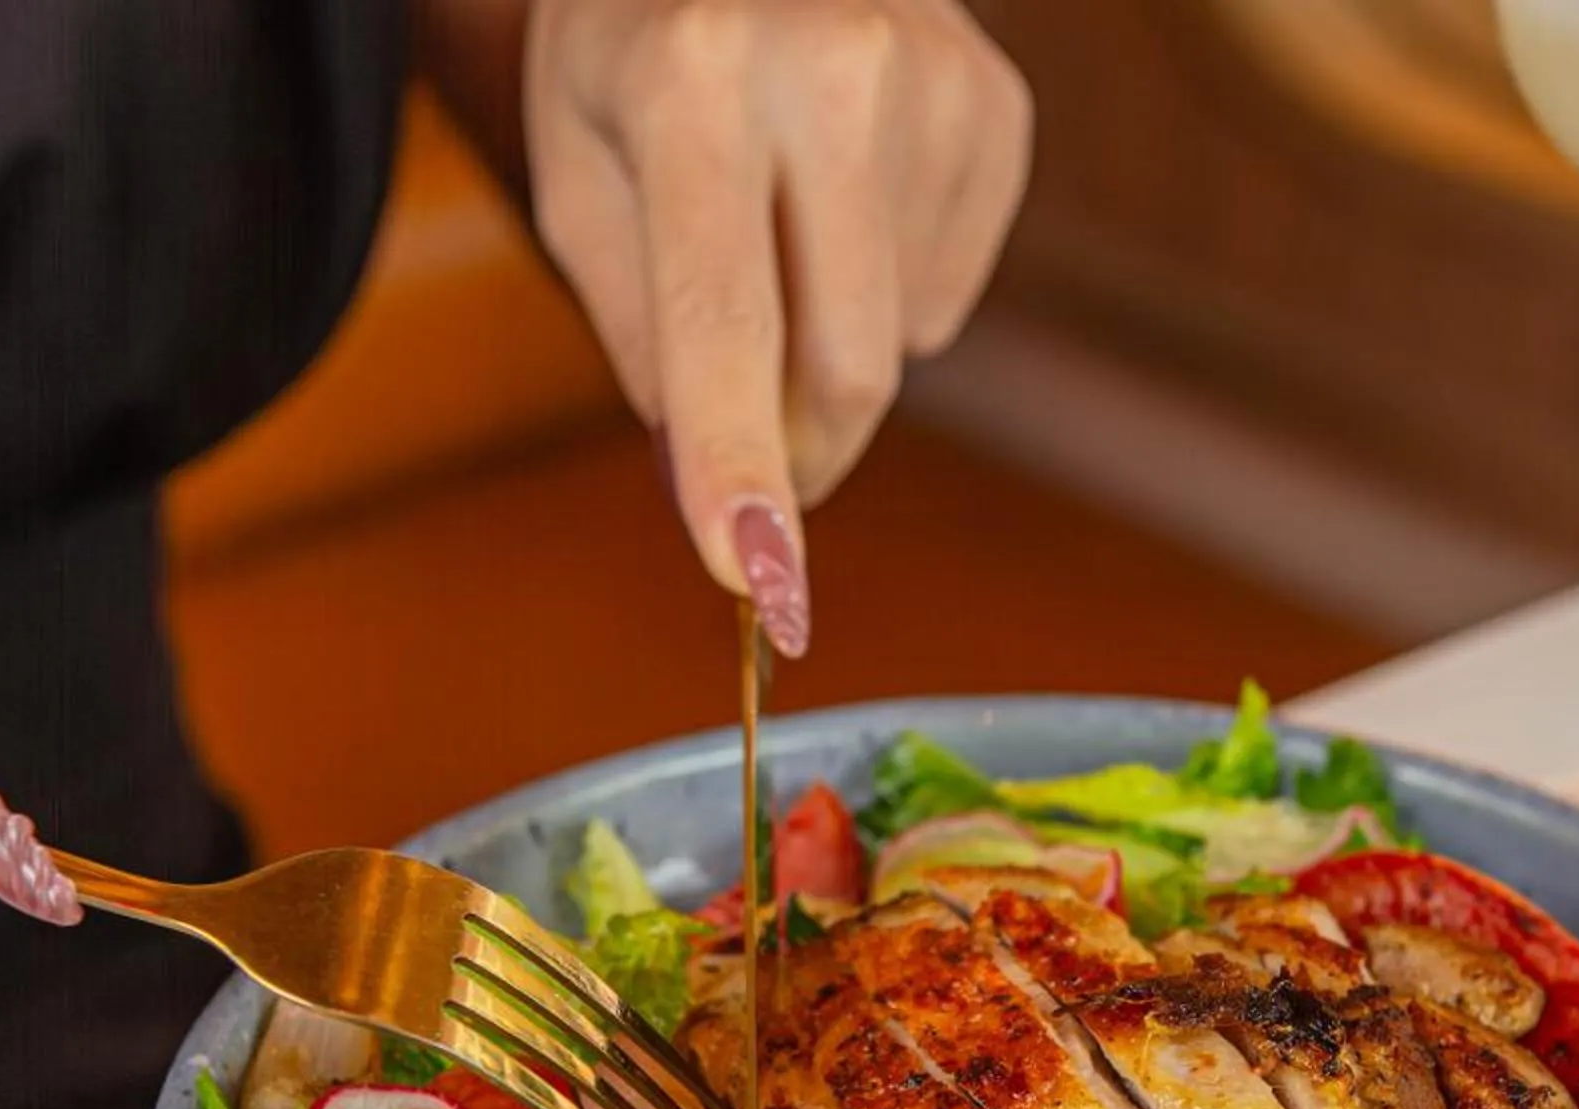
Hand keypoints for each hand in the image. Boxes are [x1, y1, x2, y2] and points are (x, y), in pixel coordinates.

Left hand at [522, 0, 1032, 653]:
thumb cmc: (635, 46)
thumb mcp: (581, 174)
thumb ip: (645, 339)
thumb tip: (728, 498)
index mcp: (691, 83)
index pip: (725, 323)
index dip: (741, 470)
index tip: (760, 585)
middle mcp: (833, 68)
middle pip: (847, 366)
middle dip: (797, 449)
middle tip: (749, 452)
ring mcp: (936, 81)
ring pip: (901, 342)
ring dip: (831, 351)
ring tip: (779, 234)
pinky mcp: (997, 109)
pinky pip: (947, 293)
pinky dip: (889, 289)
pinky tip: (843, 200)